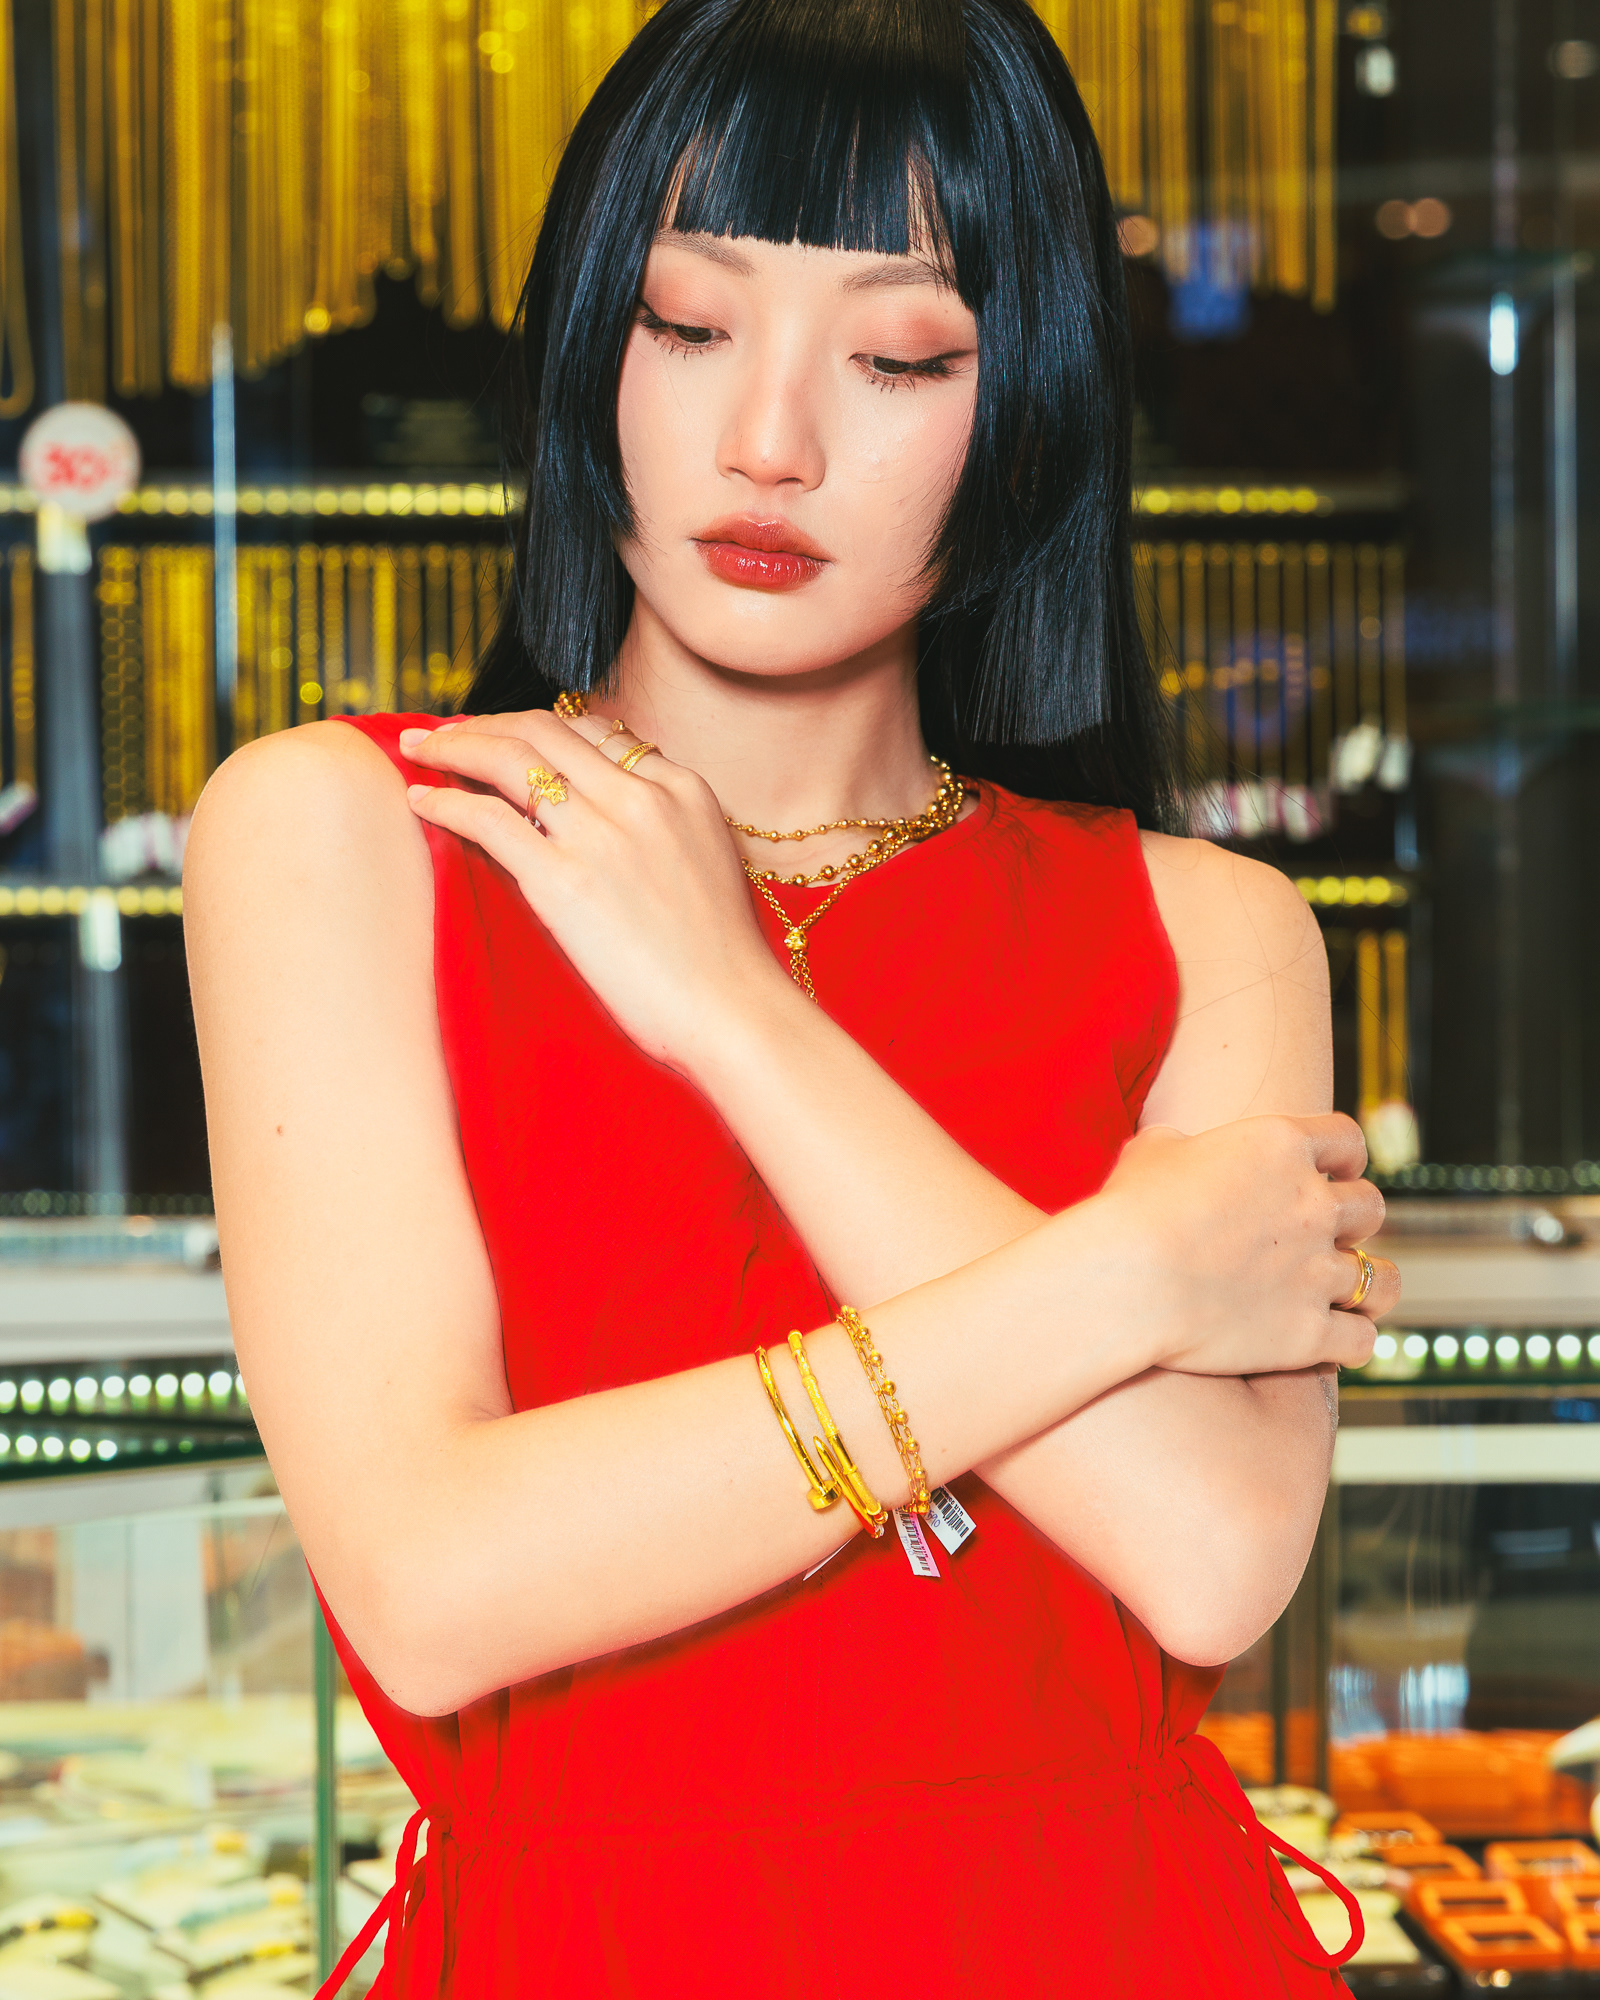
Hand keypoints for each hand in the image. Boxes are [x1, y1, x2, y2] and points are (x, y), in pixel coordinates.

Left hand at [398, 710, 788, 1070]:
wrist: (733, 1011)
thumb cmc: (721, 961)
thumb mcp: (706, 862)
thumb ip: (662, 828)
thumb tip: (606, 825)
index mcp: (681, 788)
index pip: (595, 732)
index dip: (538, 728)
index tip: (503, 737)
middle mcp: (641, 797)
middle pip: (544, 729)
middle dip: (485, 721)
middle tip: (443, 730)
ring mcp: (601, 835)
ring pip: (509, 758)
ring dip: (453, 745)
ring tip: (417, 747)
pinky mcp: (564, 881)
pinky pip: (487, 819)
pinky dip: (445, 802)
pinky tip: (420, 801)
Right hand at [1094, 1114, 1395, 1376]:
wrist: (1129, 1278)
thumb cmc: (1129, 1210)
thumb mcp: (1151, 1152)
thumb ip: (1180, 1145)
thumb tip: (1175, 1148)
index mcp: (1280, 1146)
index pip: (1346, 1140)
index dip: (1346, 1157)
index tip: (1338, 1170)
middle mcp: (1313, 1205)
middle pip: (1369, 1207)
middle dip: (1354, 1220)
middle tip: (1327, 1235)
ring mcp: (1318, 1271)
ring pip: (1381, 1278)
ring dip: (1369, 1282)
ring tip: (1355, 1292)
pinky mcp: (1310, 1333)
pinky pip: (1362, 1339)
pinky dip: (1351, 1341)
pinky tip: (1334, 1343)